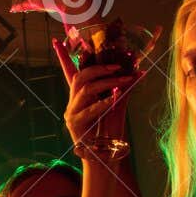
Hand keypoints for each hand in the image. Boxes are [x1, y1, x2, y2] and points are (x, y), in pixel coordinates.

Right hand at [52, 36, 152, 155]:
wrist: (102, 156)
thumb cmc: (109, 131)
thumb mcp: (116, 106)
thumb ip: (122, 88)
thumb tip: (138, 70)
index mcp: (79, 96)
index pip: (69, 72)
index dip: (63, 56)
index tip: (57, 40)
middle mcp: (72, 103)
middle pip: (80, 76)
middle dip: (99, 68)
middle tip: (118, 66)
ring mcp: (72, 113)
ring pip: (86, 89)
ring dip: (107, 82)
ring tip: (125, 79)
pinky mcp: (76, 124)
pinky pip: (92, 108)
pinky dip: (106, 101)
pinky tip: (116, 97)